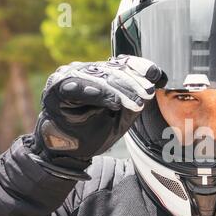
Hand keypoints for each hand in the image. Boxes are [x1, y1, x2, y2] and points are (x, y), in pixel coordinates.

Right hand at [28, 55, 162, 179]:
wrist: (69, 152)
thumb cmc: (95, 131)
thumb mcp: (123, 116)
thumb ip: (137, 98)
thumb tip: (158, 78)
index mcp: (101, 73)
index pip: (122, 63)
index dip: (140, 67)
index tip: (157, 75)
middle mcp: (85, 71)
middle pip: (113, 70)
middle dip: (133, 83)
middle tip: (148, 93)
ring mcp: (69, 77)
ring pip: (99, 78)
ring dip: (120, 91)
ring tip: (135, 103)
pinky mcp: (56, 90)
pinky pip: (78, 88)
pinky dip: (97, 94)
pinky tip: (112, 101)